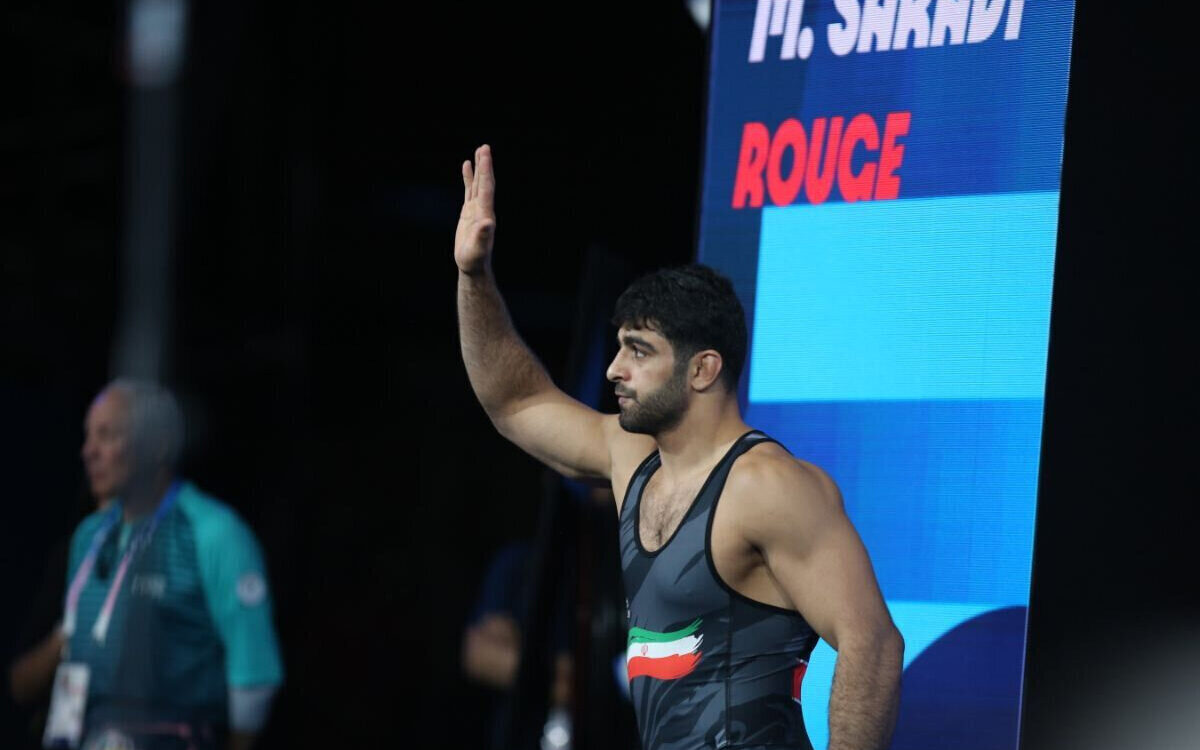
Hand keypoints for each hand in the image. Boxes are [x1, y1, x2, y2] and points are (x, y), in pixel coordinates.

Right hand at [456, 144, 496, 273]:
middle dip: (485, 165)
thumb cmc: (474, 259)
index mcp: (486, 214)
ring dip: (479, 168)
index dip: (486, 171)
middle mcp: (484, 209)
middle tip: (485, 147)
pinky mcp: (469, 212)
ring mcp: (477, 209)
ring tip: (480, 151)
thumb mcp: (478, 248)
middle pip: (485, 182)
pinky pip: (469, 190)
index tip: (485, 155)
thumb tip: (488, 223)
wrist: (472, 266)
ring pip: (478, 184)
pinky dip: (469, 178)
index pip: (486, 188)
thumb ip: (483, 236)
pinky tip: (466, 166)